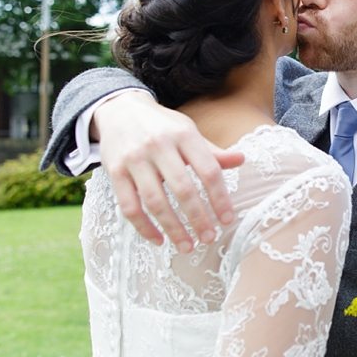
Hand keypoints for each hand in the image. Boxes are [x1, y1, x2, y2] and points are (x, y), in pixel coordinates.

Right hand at [94, 92, 244, 251]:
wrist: (120, 110)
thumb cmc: (163, 126)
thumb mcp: (189, 132)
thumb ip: (212, 152)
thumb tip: (242, 160)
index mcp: (184, 135)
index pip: (208, 170)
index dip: (220, 198)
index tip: (228, 220)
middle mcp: (159, 146)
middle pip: (183, 188)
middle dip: (198, 218)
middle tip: (209, 238)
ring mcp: (134, 160)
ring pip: (155, 201)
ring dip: (173, 228)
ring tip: (187, 246)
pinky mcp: (114, 172)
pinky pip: (129, 206)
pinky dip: (144, 227)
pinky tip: (159, 240)